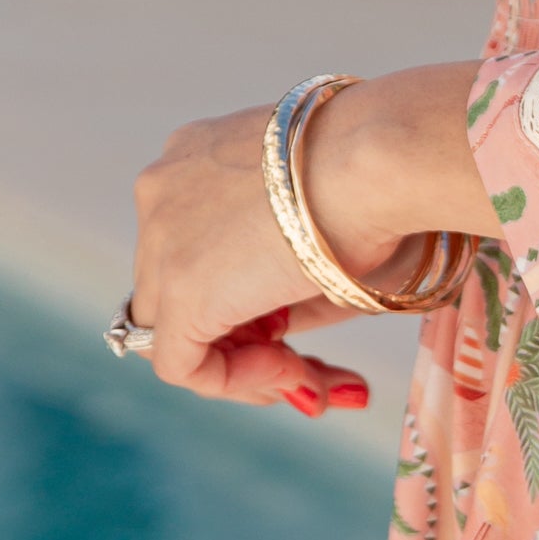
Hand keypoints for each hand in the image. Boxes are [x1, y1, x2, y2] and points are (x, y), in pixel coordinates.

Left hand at [128, 104, 371, 414]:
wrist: (378, 159)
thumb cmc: (375, 180)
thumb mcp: (319, 226)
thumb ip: (284, 278)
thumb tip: (280, 335)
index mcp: (197, 159)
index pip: (196, 247)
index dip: (244, 297)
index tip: (294, 323)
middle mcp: (164, 190)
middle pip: (179, 289)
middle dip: (242, 336)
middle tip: (302, 364)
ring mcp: (160, 237)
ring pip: (173, 328)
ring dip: (240, 363)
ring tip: (304, 372)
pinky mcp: (178, 291)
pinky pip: (180, 364)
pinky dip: (231, 380)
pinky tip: (289, 369)